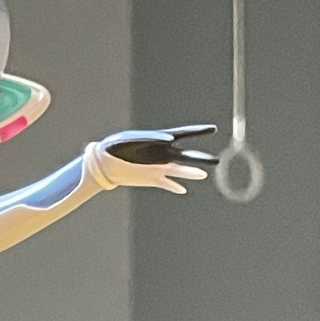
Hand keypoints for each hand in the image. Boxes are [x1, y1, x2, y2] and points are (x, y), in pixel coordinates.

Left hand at [93, 124, 217, 193]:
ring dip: (190, 174)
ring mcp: (157, 167)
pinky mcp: (150, 179)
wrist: (103, 163)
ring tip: (203, 174)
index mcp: (159, 139)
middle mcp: (162, 153)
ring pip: (178, 171)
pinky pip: (165, 183)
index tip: (212, 130)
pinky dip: (173, 187)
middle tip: (216, 160)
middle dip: (200, 158)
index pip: (183, 133)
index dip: (198, 131)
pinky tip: (182, 190)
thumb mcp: (129, 139)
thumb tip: (169, 139)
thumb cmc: (115, 146)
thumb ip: (149, 138)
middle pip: (185, 156)